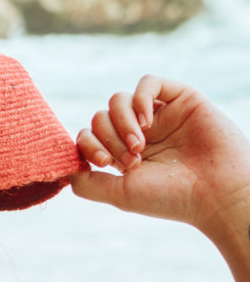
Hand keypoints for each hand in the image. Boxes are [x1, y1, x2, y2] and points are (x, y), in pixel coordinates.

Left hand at [71, 75, 249, 237]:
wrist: (216, 193)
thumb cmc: (169, 198)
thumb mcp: (119, 194)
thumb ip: (87, 183)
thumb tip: (65, 168)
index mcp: (121, 154)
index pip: (88, 136)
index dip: (88, 145)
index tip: (105, 163)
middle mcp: (137, 133)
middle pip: (100, 117)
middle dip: (109, 138)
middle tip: (132, 159)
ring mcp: (158, 116)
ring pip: (117, 100)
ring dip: (121, 122)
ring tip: (140, 145)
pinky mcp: (180, 99)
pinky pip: (147, 83)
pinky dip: (139, 99)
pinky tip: (146, 121)